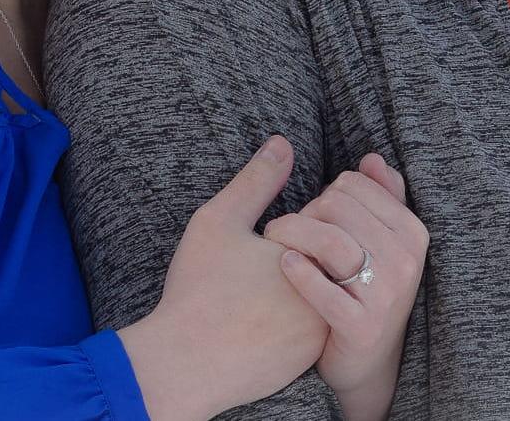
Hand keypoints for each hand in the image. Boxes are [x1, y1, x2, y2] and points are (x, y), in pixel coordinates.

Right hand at [119, 136, 328, 420]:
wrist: (183, 364)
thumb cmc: (199, 289)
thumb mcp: (219, 221)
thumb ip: (256, 180)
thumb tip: (283, 144)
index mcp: (312, 258)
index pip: (321, 223)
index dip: (282, 229)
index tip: (258, 244)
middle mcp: (326, 295)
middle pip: (323, 258)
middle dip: (295, 256)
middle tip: (251, 274)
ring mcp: (320, 333)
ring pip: (317, 293)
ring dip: (293, 286)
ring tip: (253, 293)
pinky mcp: (307, 361)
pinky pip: (307, 328)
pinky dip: (287, 319)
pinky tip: (254, 319)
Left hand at [263, 154, 425, 420]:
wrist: (364, 362)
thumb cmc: (365, 289)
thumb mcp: (380, 242)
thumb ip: (380, 197)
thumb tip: (372, 158)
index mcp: (412, 232)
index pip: (353, 185)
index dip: (324, 194)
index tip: (314, 215)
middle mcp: (407, 262)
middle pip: (337, 207)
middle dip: (304, 213)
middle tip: (285, 231)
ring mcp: (387, 296)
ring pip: (330, 241)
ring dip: (292, 235)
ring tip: (275, 243)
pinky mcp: (362, 327)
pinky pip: (323, 290)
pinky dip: (298, 272)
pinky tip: (285, 266)